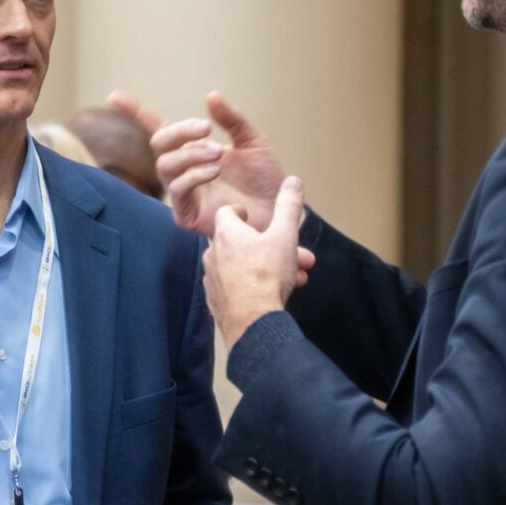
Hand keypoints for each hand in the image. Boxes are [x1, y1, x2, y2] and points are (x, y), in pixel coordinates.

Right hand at [109, 90, 289, 239]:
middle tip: (206, 128)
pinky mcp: (188, 215)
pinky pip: (178, 191)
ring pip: (165, 166)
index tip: (114, 96)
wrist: (280, 211)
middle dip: (179, 132)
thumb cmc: (266, 180)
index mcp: (194, 150)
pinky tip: (215, 171)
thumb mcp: (253, 142)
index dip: (136, 112)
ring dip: (190, 154)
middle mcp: (183, 170)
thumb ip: (232, 120)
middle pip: (159, 143)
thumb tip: (211, 96)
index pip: (159, 128)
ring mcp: (184, 193)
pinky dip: (193, 175)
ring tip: (218, 154)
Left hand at [206, 177, 312, 345]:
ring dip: (264, 268)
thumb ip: (289, 206)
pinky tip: (271, 294)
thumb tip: (293, 181)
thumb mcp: (285, 236)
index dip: (240, 212)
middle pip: (239, 243)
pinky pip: (234, 288)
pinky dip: (251, 287)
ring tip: (292, 277)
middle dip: (268, 247)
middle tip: (292, 255)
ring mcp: (212, 280)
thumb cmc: (266, 276)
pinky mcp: (216, 302)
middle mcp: (213, 255)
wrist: (253, 323)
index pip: (226, 213)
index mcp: (226, 234)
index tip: (252, 216)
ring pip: (240, 267)